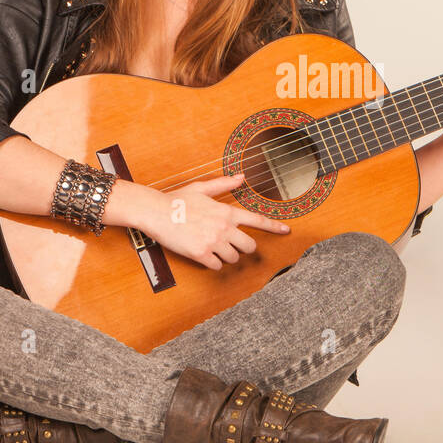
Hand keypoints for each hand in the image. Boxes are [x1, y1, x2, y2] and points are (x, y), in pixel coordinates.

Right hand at [135, 171, 289, 269]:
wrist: (156, 212)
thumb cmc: (177, 200)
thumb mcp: (202, 188)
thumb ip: (224, 184)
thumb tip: (242, 177)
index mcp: (226, 211)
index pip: (257, 220)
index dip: (274, 227)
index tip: (286, 231)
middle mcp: (224, 227)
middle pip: (249, 246)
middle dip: (244, 247)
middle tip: (234, 245)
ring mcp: (213, 241)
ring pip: (233, 258)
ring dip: (227, 256)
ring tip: (214, 248)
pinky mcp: (201, 254)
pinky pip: (217, 266)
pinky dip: (213, 263)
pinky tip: (206, 256)